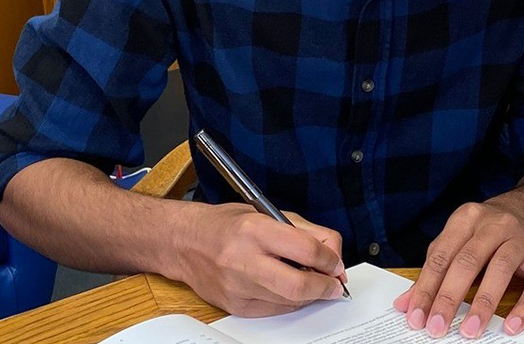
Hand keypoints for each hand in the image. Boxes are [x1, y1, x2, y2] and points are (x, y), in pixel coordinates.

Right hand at [175, 202, 345, 316]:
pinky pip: (273, 310)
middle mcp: (243, 259)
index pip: (306, 250)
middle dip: (325, 287)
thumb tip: (334, 253)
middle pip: (298, 285)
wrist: (186, 242)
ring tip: (313, 282)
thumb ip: (306, 231)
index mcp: (255, 229)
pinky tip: (289, 289)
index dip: (330, 260)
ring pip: (288, 301)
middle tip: (334, 284)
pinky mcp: (234, 305)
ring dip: (309, 295)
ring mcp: (237, 286)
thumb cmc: (227, 224)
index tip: (336, 263)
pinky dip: (288, 301)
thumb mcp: (268, 213)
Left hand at [393, 201, 523, 338]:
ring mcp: (521, 239)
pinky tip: (511, 326)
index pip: (441, 255)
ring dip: (483, 303)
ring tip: (470, 329)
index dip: (427, 288)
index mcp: (466, 218)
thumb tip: (406, 304)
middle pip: (468, 261)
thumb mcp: (455, 240)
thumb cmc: (484, 232)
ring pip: (501, 269)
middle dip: (449, 297)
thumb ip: (433, 269)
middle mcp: (495, 225)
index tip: (416, 316)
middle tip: (437, 326)